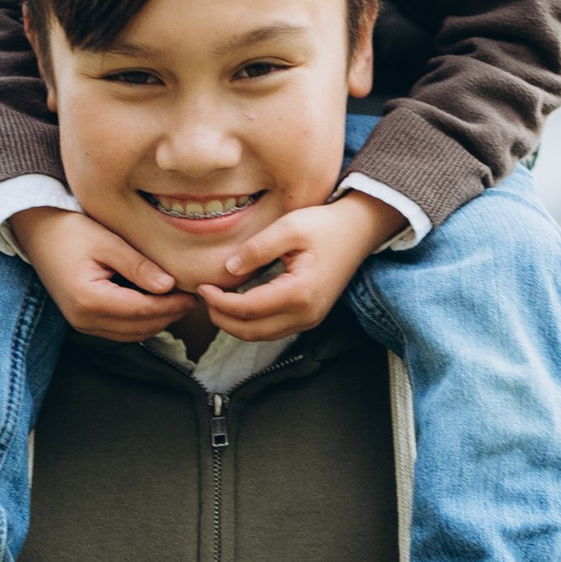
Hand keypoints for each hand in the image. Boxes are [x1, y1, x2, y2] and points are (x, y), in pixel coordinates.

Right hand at [10, 205, 183, 338]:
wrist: (39, 233)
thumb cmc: (71, 230)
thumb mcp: (108, 241)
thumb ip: (138, 266)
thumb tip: (169, 285)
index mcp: (89, 299)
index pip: (142, 310)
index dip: (171, 305)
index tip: (193, 294)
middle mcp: (84, 319)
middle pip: (139, 328)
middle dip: (168, 315)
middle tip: (192, 298)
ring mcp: (82, 324)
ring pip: (132, 334)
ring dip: (157, 321)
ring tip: (178, 301)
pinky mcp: (84, 322)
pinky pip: (120, 330)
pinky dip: (141, 321)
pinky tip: (156, 303)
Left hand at [198, 190, 401, 339]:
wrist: (359, 231)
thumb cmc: (326, 225)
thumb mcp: (290, 227)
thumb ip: (257, 248)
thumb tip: (229, 269)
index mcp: (300, 293)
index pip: (248, 309)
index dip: (219, 301)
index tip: (202, 286)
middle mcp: (306, 314)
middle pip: (251, 332)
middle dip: (222, 319)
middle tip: (205, 297)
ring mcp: (309, 320)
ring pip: (261, 335)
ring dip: (235, 323)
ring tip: (217, 300)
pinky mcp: (309, 318)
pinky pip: (272, 329)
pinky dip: (251, 322)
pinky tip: (238, 303)